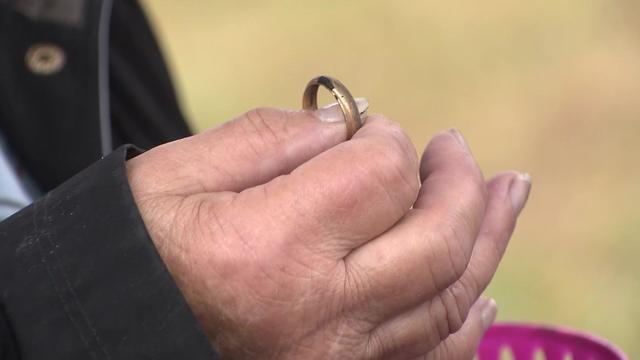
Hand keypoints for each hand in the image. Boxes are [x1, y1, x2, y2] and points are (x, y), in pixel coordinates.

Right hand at [126, 103, 530, 358]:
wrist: (114, 334)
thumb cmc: (137, 251)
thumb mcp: (181, 174)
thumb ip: (271, 137)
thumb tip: (347, 125)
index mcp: (270, 249)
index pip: (378, 175)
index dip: (384, 139)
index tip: (370, 129)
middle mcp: (316, 315)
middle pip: (435, 239)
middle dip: (457, 181)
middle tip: (455, 149)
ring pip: (449, 297)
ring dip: (488, 238)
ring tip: (509, 193)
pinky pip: (429, 357)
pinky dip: (466, 320)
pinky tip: (484, 290)